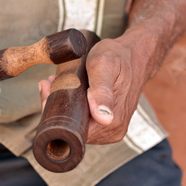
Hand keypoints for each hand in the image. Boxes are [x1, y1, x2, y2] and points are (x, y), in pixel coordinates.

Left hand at [39, 29, 151, 143]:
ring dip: (65, 106)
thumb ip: (101, 91)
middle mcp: (113, 130)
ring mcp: (112, 128)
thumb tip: (103, 118)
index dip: (57, 112)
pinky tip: (70, 88)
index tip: (49, 89)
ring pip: (78, 124)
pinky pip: (85, 120)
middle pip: (74, 129)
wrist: (136, 55)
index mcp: (112, 122)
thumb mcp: (104, 66)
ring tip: (59, 82)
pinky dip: (74, 106)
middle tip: (51, 82)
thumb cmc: (118, 57)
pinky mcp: (109, 123)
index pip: (73, 130)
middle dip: (58, 107)